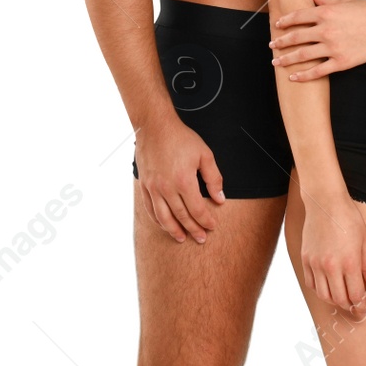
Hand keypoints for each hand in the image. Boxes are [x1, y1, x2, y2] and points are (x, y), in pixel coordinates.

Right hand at [133, 115, 224, 243]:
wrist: (155, 127)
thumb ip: (214, 178)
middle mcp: (167, 188)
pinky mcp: (145, 185)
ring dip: (173, 230)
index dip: (206, 220)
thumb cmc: (182, 139)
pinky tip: (164, 225)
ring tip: (181, 238)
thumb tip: (220, 199)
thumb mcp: (204, 154)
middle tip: (201, 238)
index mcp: (184, 181)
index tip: (212, 227)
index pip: (197, 209)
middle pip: (181, 216)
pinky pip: (150, 208)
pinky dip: (157, 220)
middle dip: (193, 229)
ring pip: (163, 217)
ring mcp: (154, 188)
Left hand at [269, 0, 365, 80]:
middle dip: (281, 42)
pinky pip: (318, 71)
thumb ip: (326, 0)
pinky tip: (294, 77)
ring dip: (287, 59)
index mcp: (326, 13)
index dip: (285, 21)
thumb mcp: (346, 1)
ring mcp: (332, 47)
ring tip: (277, 62)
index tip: (277, 25)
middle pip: (296, 37)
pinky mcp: (341, 62)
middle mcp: (325, 30)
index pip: (298, 16)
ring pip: (303, 55)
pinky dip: (304, 75)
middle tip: (272, 45)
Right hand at [301, 192, 365, 318]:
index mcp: (349, 262)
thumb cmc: (349, 219)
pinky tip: (329, 288)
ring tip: (343, 299)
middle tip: (357, 308)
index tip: (365, 310)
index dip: (362, 306)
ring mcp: (316, 263)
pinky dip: (320, 291)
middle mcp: (331, 266)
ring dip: (335, 301)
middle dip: (350, 307)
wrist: (325, 202)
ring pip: (324, 295)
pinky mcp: (306, 259)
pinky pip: (311, 284)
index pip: (356, 295)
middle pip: (339, 299)